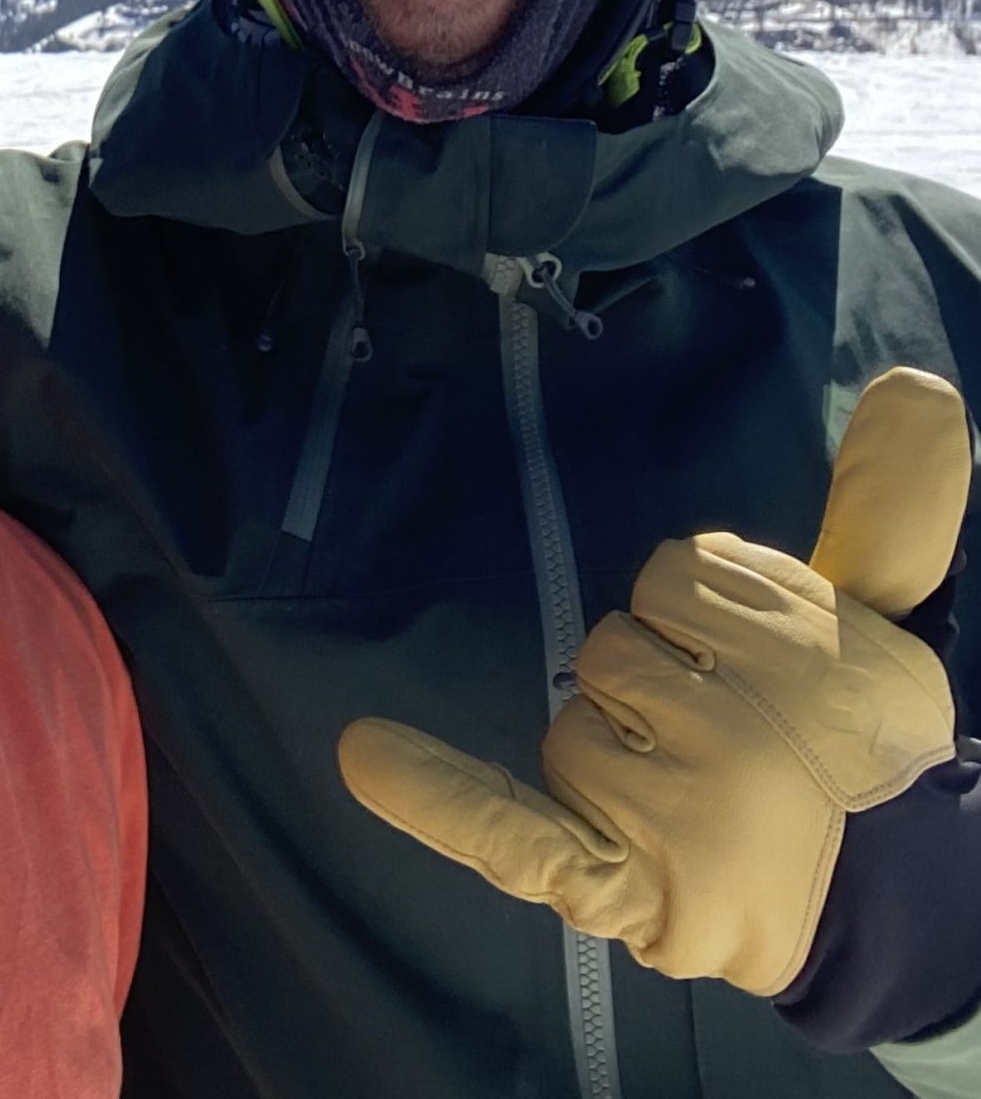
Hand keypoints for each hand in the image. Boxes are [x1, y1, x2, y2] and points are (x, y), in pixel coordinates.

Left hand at [337, 367, 971, 996]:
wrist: (882, 897)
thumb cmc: (854, 740)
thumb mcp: (885, 616)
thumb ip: (891, 501)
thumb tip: (918, 388)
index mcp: (803, 656)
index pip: (673, 577)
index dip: (703, 612)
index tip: (757, 664)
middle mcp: (736, 737)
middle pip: (613, 652)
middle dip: (660, 686)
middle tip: (735, 747)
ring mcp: (675, 819)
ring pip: (573, 733)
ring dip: (614, 757)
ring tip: (699, 806)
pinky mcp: (620, 884)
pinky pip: (511, 831)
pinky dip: (440, 798)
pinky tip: (366, 756)